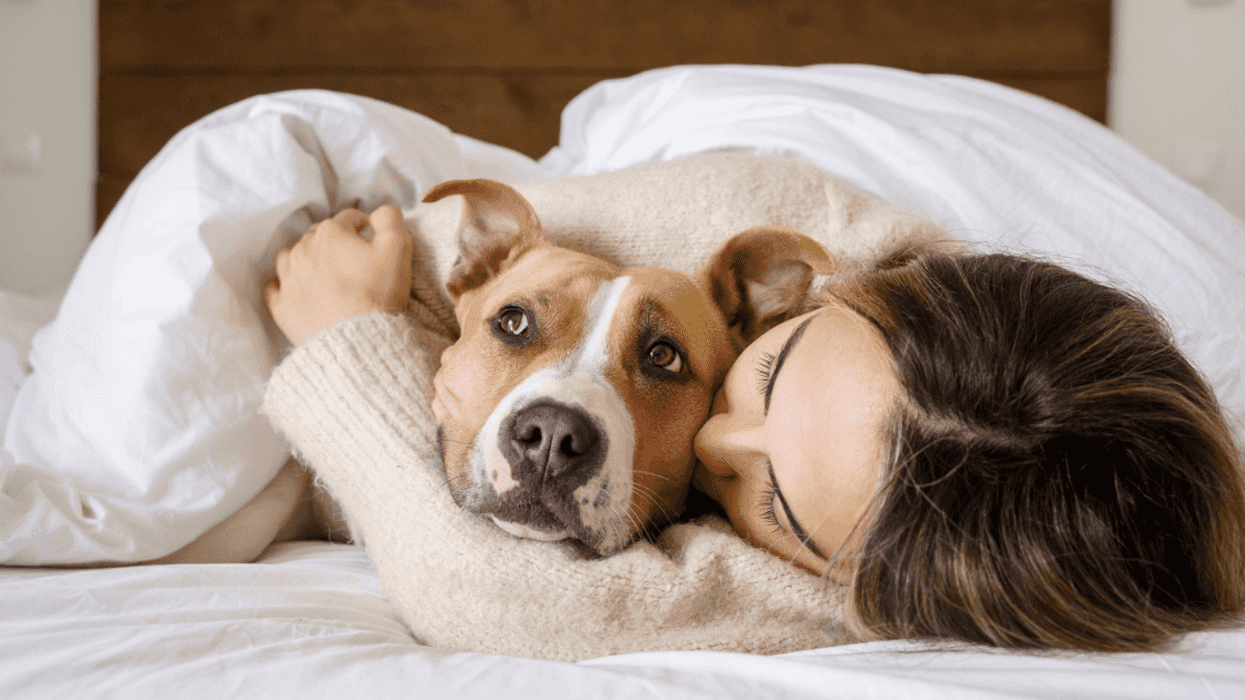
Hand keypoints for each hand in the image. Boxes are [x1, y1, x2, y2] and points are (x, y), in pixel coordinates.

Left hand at [265, 205, 412, 344]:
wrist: (357, 342)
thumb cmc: (379, 294)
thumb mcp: (398, 249)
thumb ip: (390, 219)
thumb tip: (378, 212)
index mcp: (330, 233)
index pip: (350, 219)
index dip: (366, 228)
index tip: (376, 245)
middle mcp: (303, 250)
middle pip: (319, 237)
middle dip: (336, 245)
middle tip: (355, 264)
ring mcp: (288, 278)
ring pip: (290, 256)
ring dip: (306, 260)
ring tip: (324, 274)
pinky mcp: (281, 306)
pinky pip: (274, 288)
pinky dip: (284, 285)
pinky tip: (297, 289)